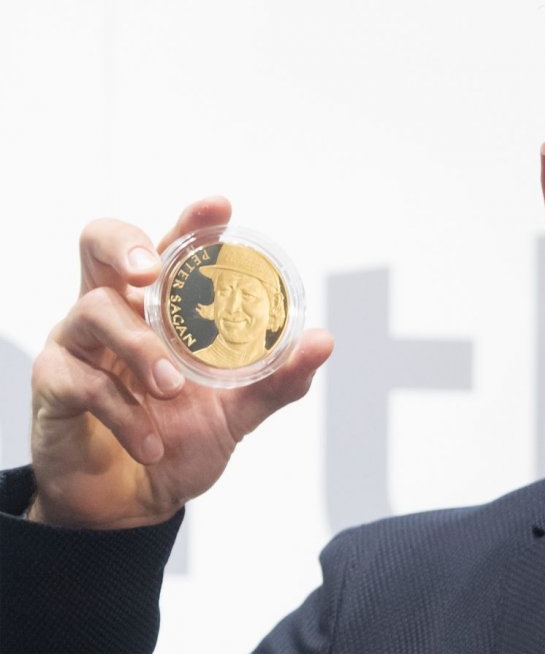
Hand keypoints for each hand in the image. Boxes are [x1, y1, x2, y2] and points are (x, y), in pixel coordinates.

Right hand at [28, 197, 332, 528]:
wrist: (136, 504)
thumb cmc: (181, 442)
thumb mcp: (237, 412)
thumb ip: (277, 379)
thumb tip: (323, 341)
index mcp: (162, 310)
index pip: (171, 248)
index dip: (192, 223)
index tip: (221, 207)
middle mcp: (118, 313)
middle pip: (100, 243)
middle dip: (126, 245)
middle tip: (150, 272)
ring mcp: (79, 344)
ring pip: (95, 311)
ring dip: (139, 349)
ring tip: (171, 390)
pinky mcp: (54, 385)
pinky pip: (83, 381)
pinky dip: (124, 414)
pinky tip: (150, 445)